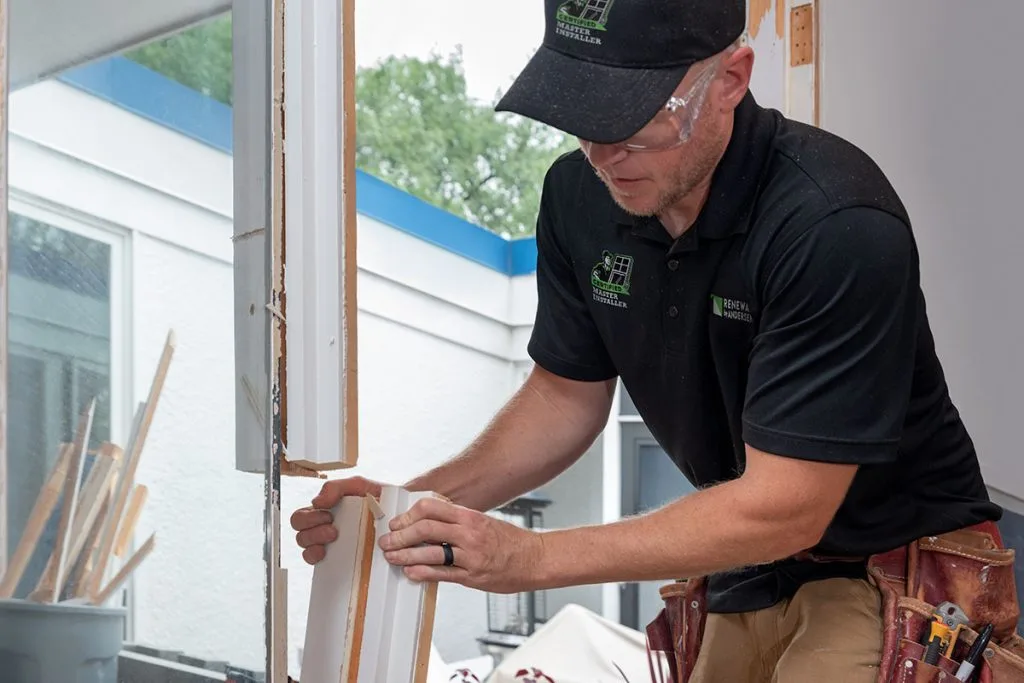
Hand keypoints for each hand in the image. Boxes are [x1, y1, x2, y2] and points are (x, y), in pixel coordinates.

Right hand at [290, 476, 381, 564]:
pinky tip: (329, 553)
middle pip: (300, 533)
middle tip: (332, 529)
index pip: (300, 516)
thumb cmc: (377, 497)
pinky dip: (318, 558)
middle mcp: (323, 527)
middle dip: (312, 531)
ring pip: (306, 549)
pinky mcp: (338, 557)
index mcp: (325, 510)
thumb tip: (317, 502)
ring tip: (334, 537)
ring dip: (315, 543)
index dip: (308, 518)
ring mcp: (330, 543)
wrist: (398, 510)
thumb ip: (335, 487)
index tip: (328, 515)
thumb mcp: (357, 485)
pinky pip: (317, 562)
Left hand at [378, 497, 544, 593]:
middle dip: (400, 535)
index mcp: (470, 516)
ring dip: (405, 555)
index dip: (408, 515)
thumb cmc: (510, 541)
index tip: (397, 522)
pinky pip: (442, 574)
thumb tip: (428, 520)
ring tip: (391, 557)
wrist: (535, 559)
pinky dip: (422, 572)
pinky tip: (411, 572)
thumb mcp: (483, 521)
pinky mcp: (473, 576)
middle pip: (425, 528)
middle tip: (387, 541)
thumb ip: (457, 521)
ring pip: (430, 552)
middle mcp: (469, 533)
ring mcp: (470, 556)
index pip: (431, 507)